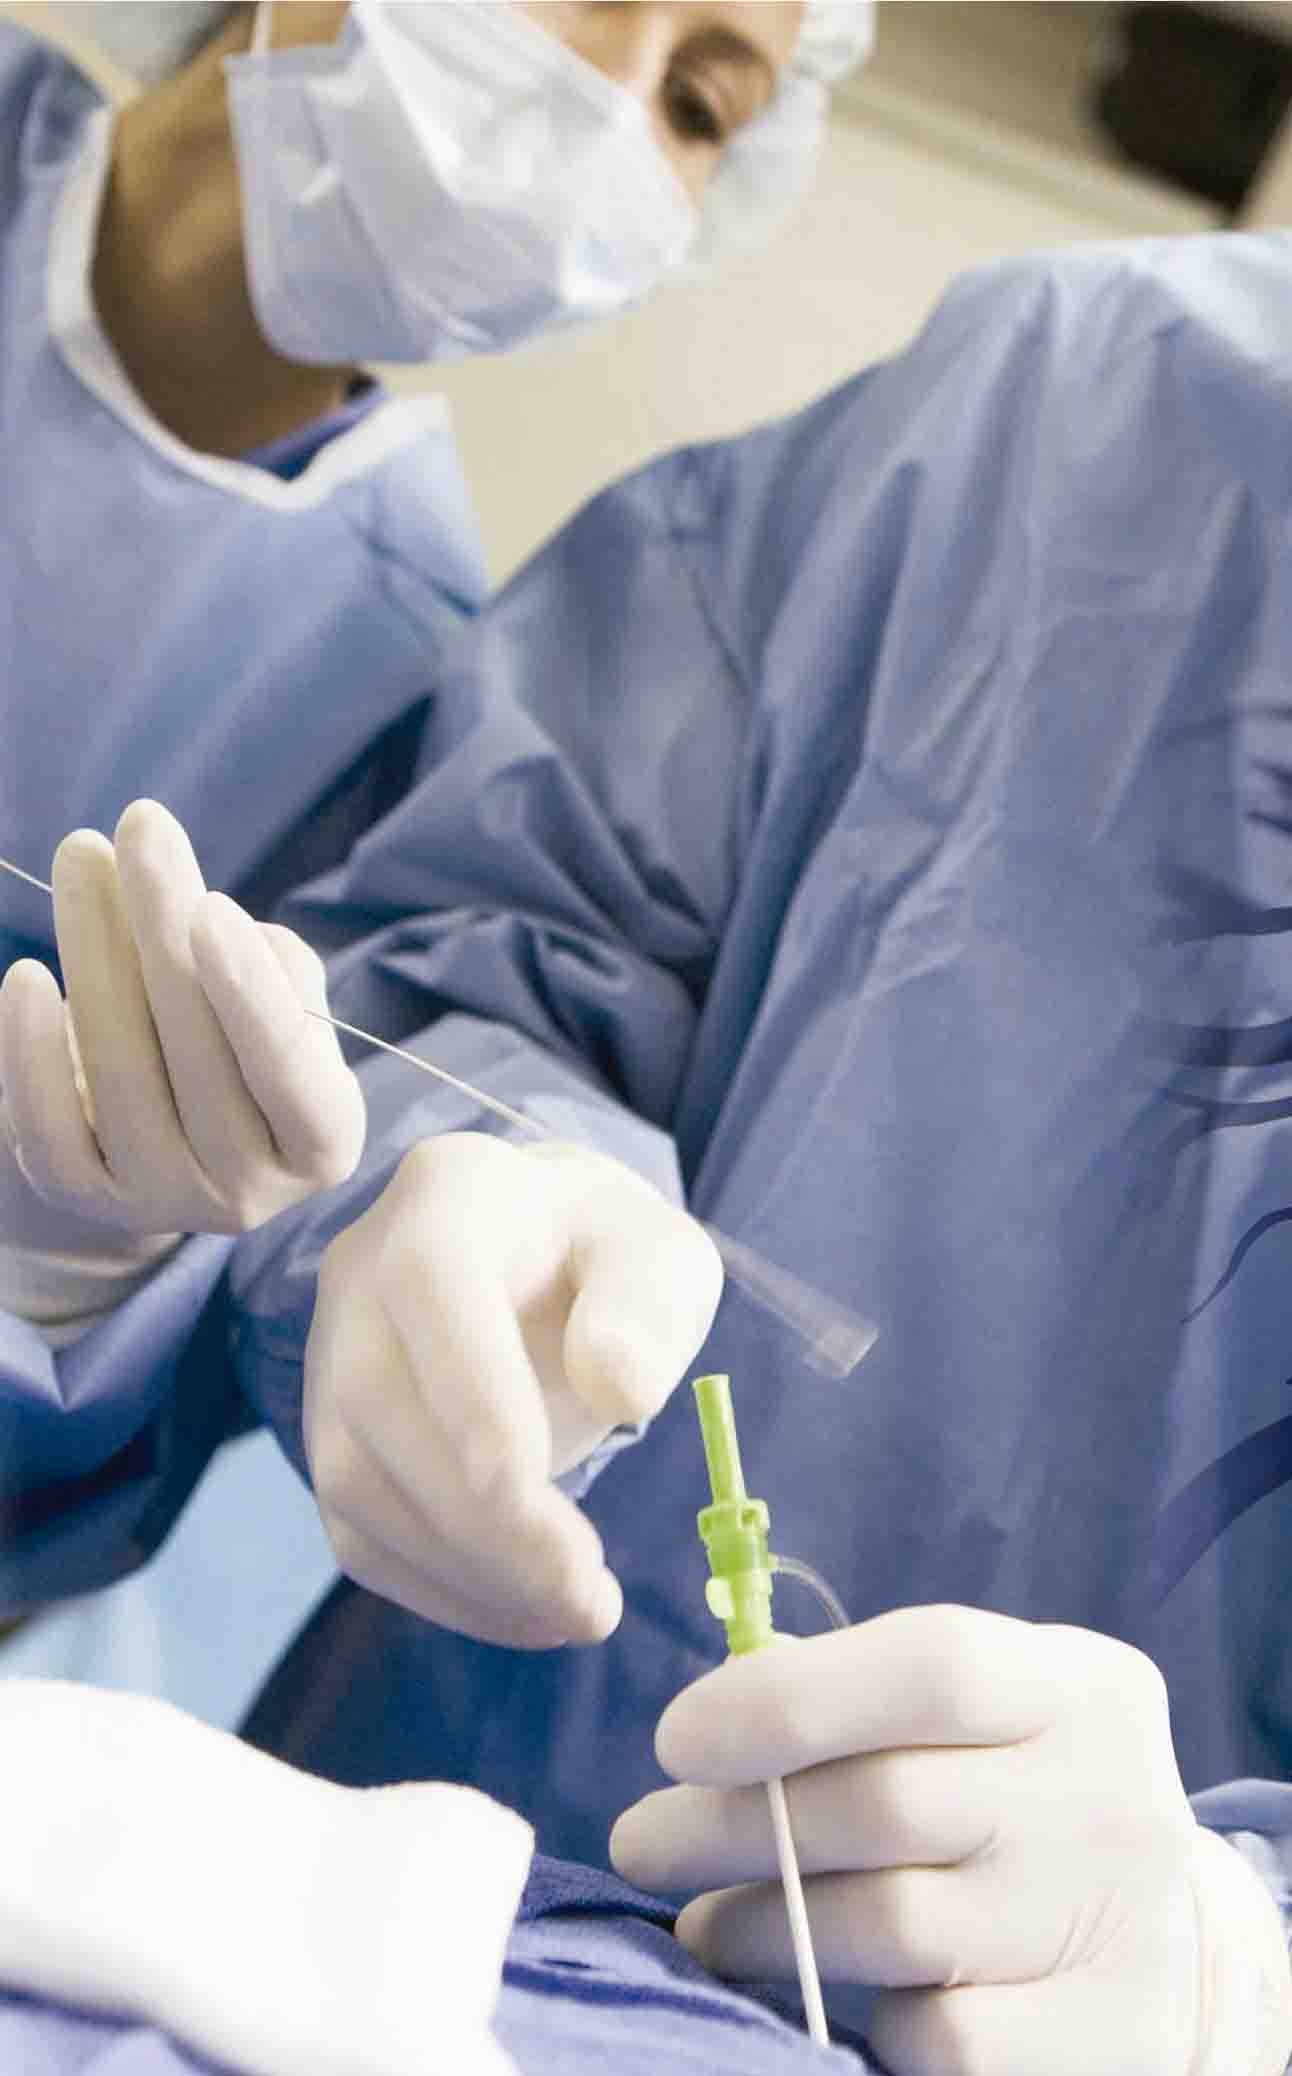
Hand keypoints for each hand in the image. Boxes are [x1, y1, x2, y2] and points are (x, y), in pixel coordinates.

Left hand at [0, 800, 364, 1238]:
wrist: (172, 1135)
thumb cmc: (242, 1040)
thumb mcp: (284, 1004)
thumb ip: (271, 967)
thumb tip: (199, 927)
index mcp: (323, 1143)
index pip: (291, 1071)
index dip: (250, 993)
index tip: (210, 907)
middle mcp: (250, 1190)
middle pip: (198, 1055)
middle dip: (163, 928)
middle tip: (140, 828)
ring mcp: (165, 1200)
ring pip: (121, 1076)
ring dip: (94, 952)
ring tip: (82, 856)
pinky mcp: (87, 1199)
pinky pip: (48, 1128)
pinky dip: (30, 1051)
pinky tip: (26, 976)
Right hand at [303, 1132, 722, 1649]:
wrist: (541, 1255)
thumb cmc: (608, 1254)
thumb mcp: (661, 1252)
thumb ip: (648, 1305)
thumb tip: (616, 1387)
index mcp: (447, 1195)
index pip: (429, 1285)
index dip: (471, 1395)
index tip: (537, 1497)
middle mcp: (360, 1270)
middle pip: (379, 1401)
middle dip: (482, 1522)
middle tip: (589, 1598)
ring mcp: (331, 1356)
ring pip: (355, 1480)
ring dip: (466, 1572)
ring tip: (577, 1612)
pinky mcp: (333, 1436)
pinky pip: (359, 1531)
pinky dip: (442, 1590)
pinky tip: (527, 1613)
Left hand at [610, 1605, 1291, 2075]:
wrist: (1174, 1945)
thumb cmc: (1023, 1794)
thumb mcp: (986, 1715)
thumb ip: (870, 1699)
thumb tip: (715, 1724)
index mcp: (1081, 1686)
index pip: (932, 1666)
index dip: (788, 1700)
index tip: (674, 1739)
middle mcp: (1108, 1796)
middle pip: (886, 1804)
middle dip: (732, 1824)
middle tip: (642, 1840)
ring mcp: (1112, 1924)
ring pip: (890, 1926)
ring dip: (761, 1926)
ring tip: (699, 1922)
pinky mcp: (1103, 2039)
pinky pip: (939, 2034)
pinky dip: (864, 2016)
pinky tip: (822, 1998)